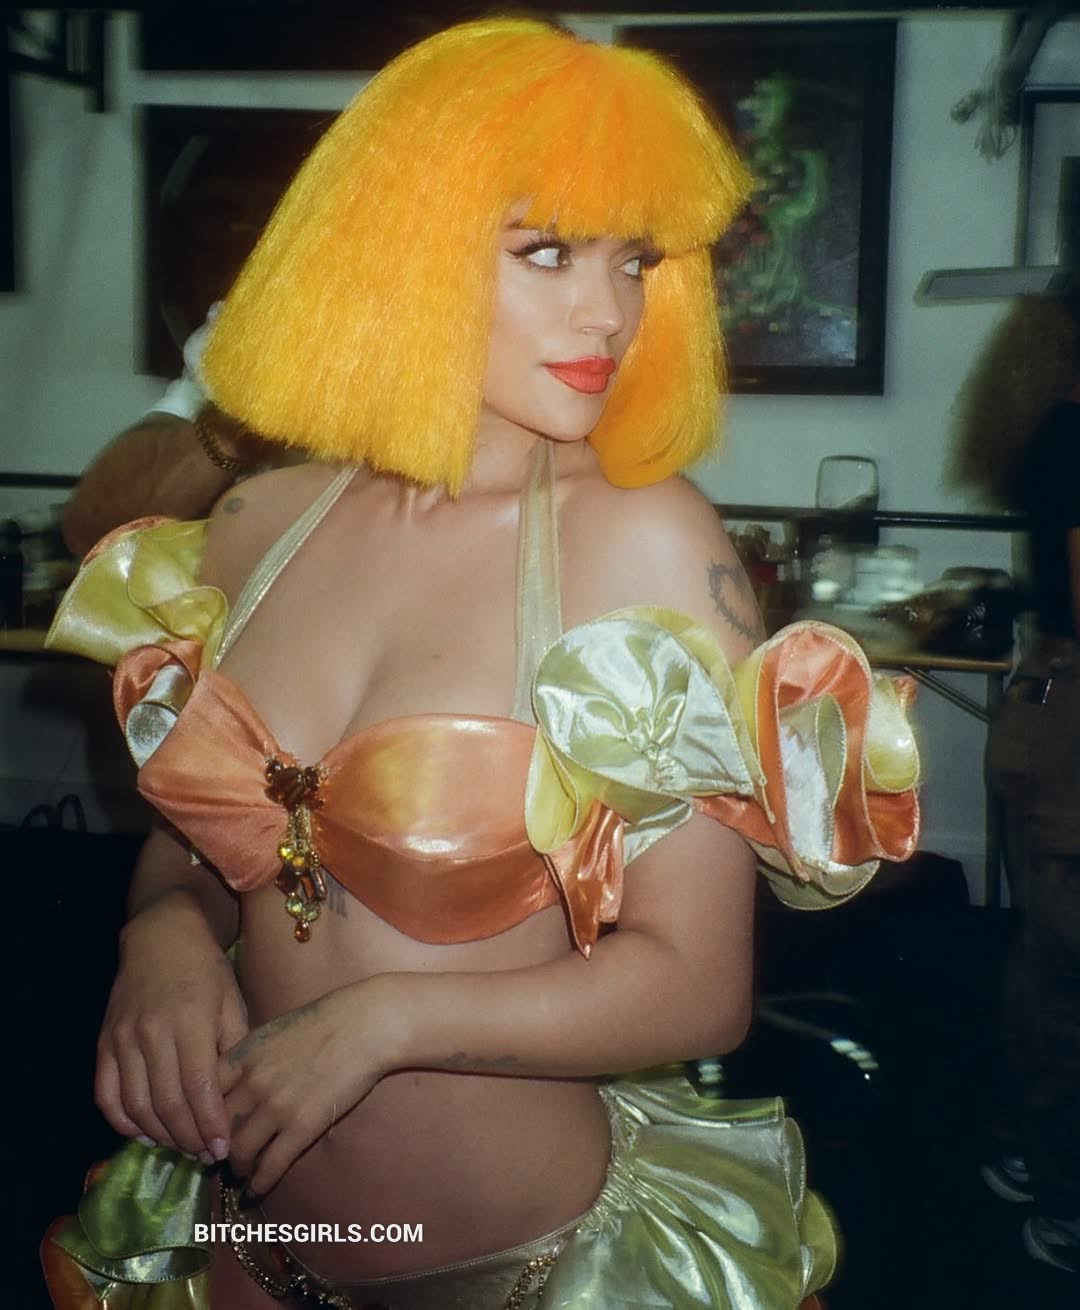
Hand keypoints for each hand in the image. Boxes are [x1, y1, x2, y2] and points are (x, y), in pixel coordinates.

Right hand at [95, 897, 247, 1160]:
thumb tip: (237, 1097)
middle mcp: (152, 1033)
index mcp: (190, 1021)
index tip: (223, 1150)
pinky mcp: (104, 1044)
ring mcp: (123, 1040)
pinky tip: (146, 1133)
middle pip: (167, 1103)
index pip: (198, 1086)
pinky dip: (124, 1123)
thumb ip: (234, 1048)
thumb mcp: (233, 1001)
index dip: (209, 1124)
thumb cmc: (207, 971)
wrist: (162, 938)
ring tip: (183, 1146)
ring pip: (136, 1106)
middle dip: (189, 1138)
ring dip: (160, 1136)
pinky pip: (107, 1096)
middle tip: (207, 1156)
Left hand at [219, 980, 389, 1195]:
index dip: (197, 1118)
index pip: (202, 1096)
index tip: (200, 1131)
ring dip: (236, 1167)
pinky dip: (259, 1184)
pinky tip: (255, 1191)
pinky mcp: (303, 1127)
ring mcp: (277, 1107)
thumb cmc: (324, 1021)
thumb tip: (233, 1085)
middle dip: (214, 1147)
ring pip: (239, 1151)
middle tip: (216, 1158)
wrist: (365, 1026)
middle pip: (217, 1127)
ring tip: (239, 1172)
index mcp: (242, 1056)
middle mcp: (252, 1084)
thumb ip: (249, 1059)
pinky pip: (272, 1165)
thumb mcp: (273, 1031)